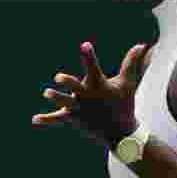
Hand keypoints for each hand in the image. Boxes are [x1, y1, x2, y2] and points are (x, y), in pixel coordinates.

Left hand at [33, 41, 147, 147]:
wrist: (121, 133)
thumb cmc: (123, 103)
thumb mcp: (127, 82)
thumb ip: (131, 62)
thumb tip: (142, 44)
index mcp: (99, 85)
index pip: (93, 66)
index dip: (89, 55)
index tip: (84, 45)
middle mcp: (88, 96)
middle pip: (76, 87)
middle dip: (68, 82)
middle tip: (58, 77)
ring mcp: (80, 109)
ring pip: (65, 102)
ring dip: (56, 98)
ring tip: (47, 93)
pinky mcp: (73, 119)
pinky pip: (57, 119)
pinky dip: (46, 119)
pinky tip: (35, 119)